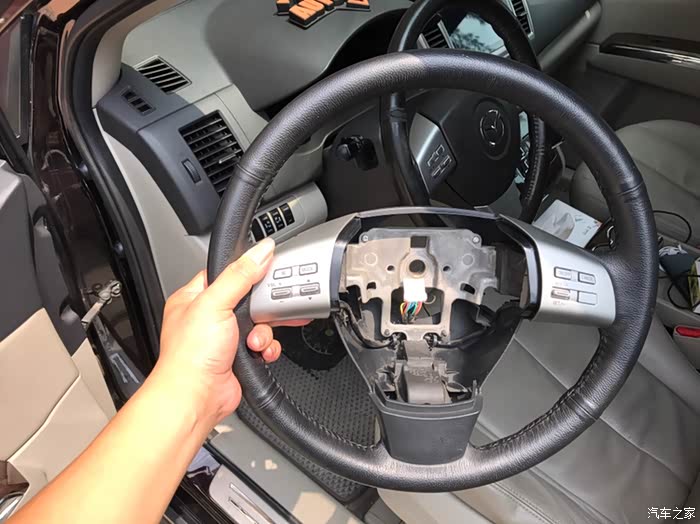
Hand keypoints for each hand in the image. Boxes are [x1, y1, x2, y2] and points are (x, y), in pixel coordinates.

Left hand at [153, 238, 302, 429]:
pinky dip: (266, 349)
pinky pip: (263, 345)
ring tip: (254, 341)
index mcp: (194, 298)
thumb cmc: (189, 354)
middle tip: (266, 310)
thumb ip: (240, 274)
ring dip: (263, 333)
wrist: (196, 397)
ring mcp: (223, 338)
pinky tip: (259, 352)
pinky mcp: (238, 357)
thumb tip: (261, 251)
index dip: (245, 271)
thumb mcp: (216, 302)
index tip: (265, 270)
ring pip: (259, 323)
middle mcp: (207, 317)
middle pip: (248, 299)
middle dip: (260, 309)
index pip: (225, 273)